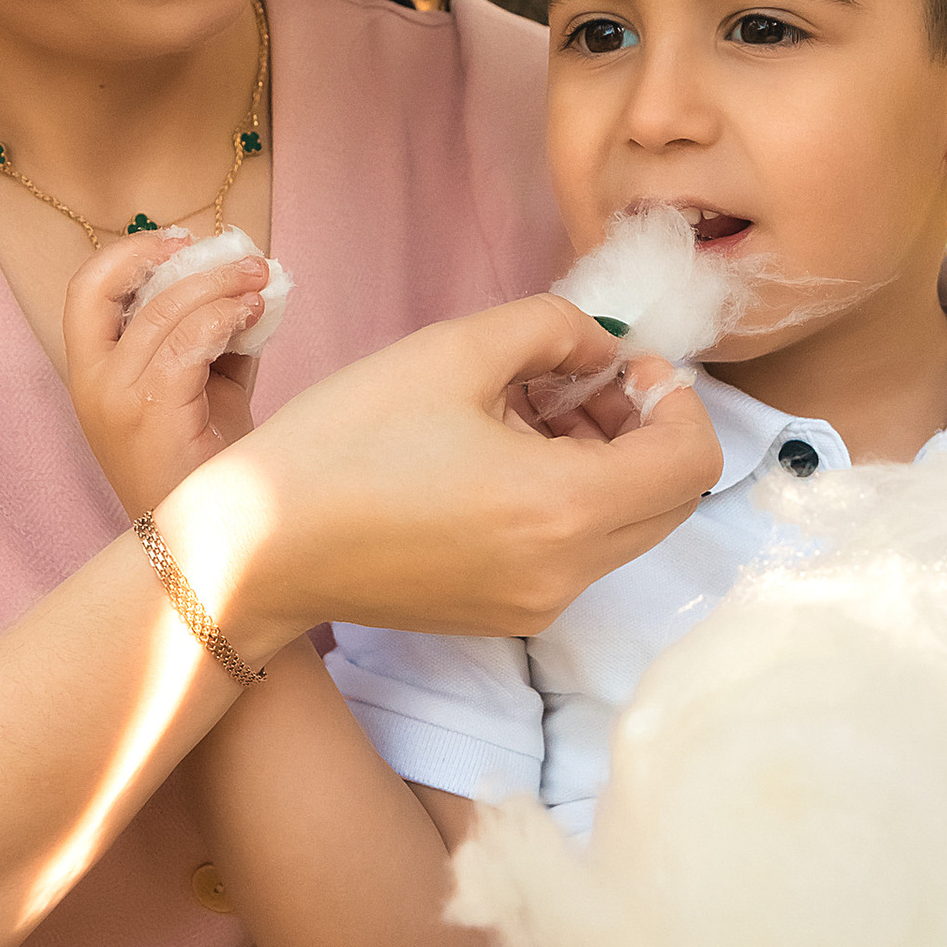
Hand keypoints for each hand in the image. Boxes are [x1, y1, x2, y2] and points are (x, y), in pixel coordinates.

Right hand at [64, 232, 271, 518]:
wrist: (208, 538)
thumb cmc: (207, 465)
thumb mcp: (202, 388)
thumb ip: (211, 335)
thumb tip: (247, 280)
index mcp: (92, 374)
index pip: (85, 290)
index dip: (129, 253)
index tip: (182, 240)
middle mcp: (91, 384)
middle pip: (114, 288)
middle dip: (182, 262)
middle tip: (241, 258)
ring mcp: (115, 400)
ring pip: (162, 312)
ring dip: (218, 287)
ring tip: (260, 282)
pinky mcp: (150, 414)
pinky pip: (188, 343)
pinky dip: (225, 318)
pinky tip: (255, 315)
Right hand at [162, 290, 721, 654]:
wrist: (254, 549)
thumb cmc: (344, 442)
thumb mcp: (453, 350)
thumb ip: (553, 329)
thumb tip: (602, 346)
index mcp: (564, 508)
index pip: (692, 462)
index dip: (675, 397)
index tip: (621, 361)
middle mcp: (566, 572)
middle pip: (669, 500)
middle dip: (643, 428)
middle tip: (576, 380)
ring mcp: (537, 605)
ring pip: (624, 527)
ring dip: (603, 461)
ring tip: (523, 410)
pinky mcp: (504, 617)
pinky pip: (574, 553)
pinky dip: (564, 500)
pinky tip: (494, 458)